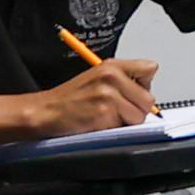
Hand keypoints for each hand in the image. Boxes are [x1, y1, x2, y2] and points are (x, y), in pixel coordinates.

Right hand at [22, 56, 157, 137]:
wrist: (45, 112)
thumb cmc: (70, 99)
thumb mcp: (98, 78)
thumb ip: (124, 81)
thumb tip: (148, 96)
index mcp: (112, 66)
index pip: (150, 69)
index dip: (143, 85)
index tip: (131, 93)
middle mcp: (112, 76)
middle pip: (148, 99)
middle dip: (136, 109)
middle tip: (114, 110)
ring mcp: (108, 94)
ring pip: (140, 115)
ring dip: (126, 121)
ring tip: (105, 116)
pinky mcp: (105, 112)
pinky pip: (126, 126)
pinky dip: (115, 129)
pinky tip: (100, 122)